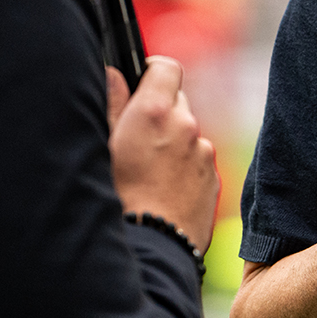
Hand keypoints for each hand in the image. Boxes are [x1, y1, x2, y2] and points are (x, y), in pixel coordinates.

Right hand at [107, 56, 220, 252]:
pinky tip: (163, 191)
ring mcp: (202, 153)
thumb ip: (111, 104)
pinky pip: (198, 163)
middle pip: (177, 102)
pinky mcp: (213, 179)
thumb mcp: (103, 148)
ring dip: (173, 143)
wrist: (150, 250)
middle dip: (160, 113)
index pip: (166, 68)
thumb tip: (114, 74)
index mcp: (154, 111)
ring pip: (187, 135)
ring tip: (147, 173)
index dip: (152, 73)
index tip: (141, 85)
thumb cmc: (116, 200)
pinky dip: (184, 168)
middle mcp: (185, 126)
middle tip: (136, 138)